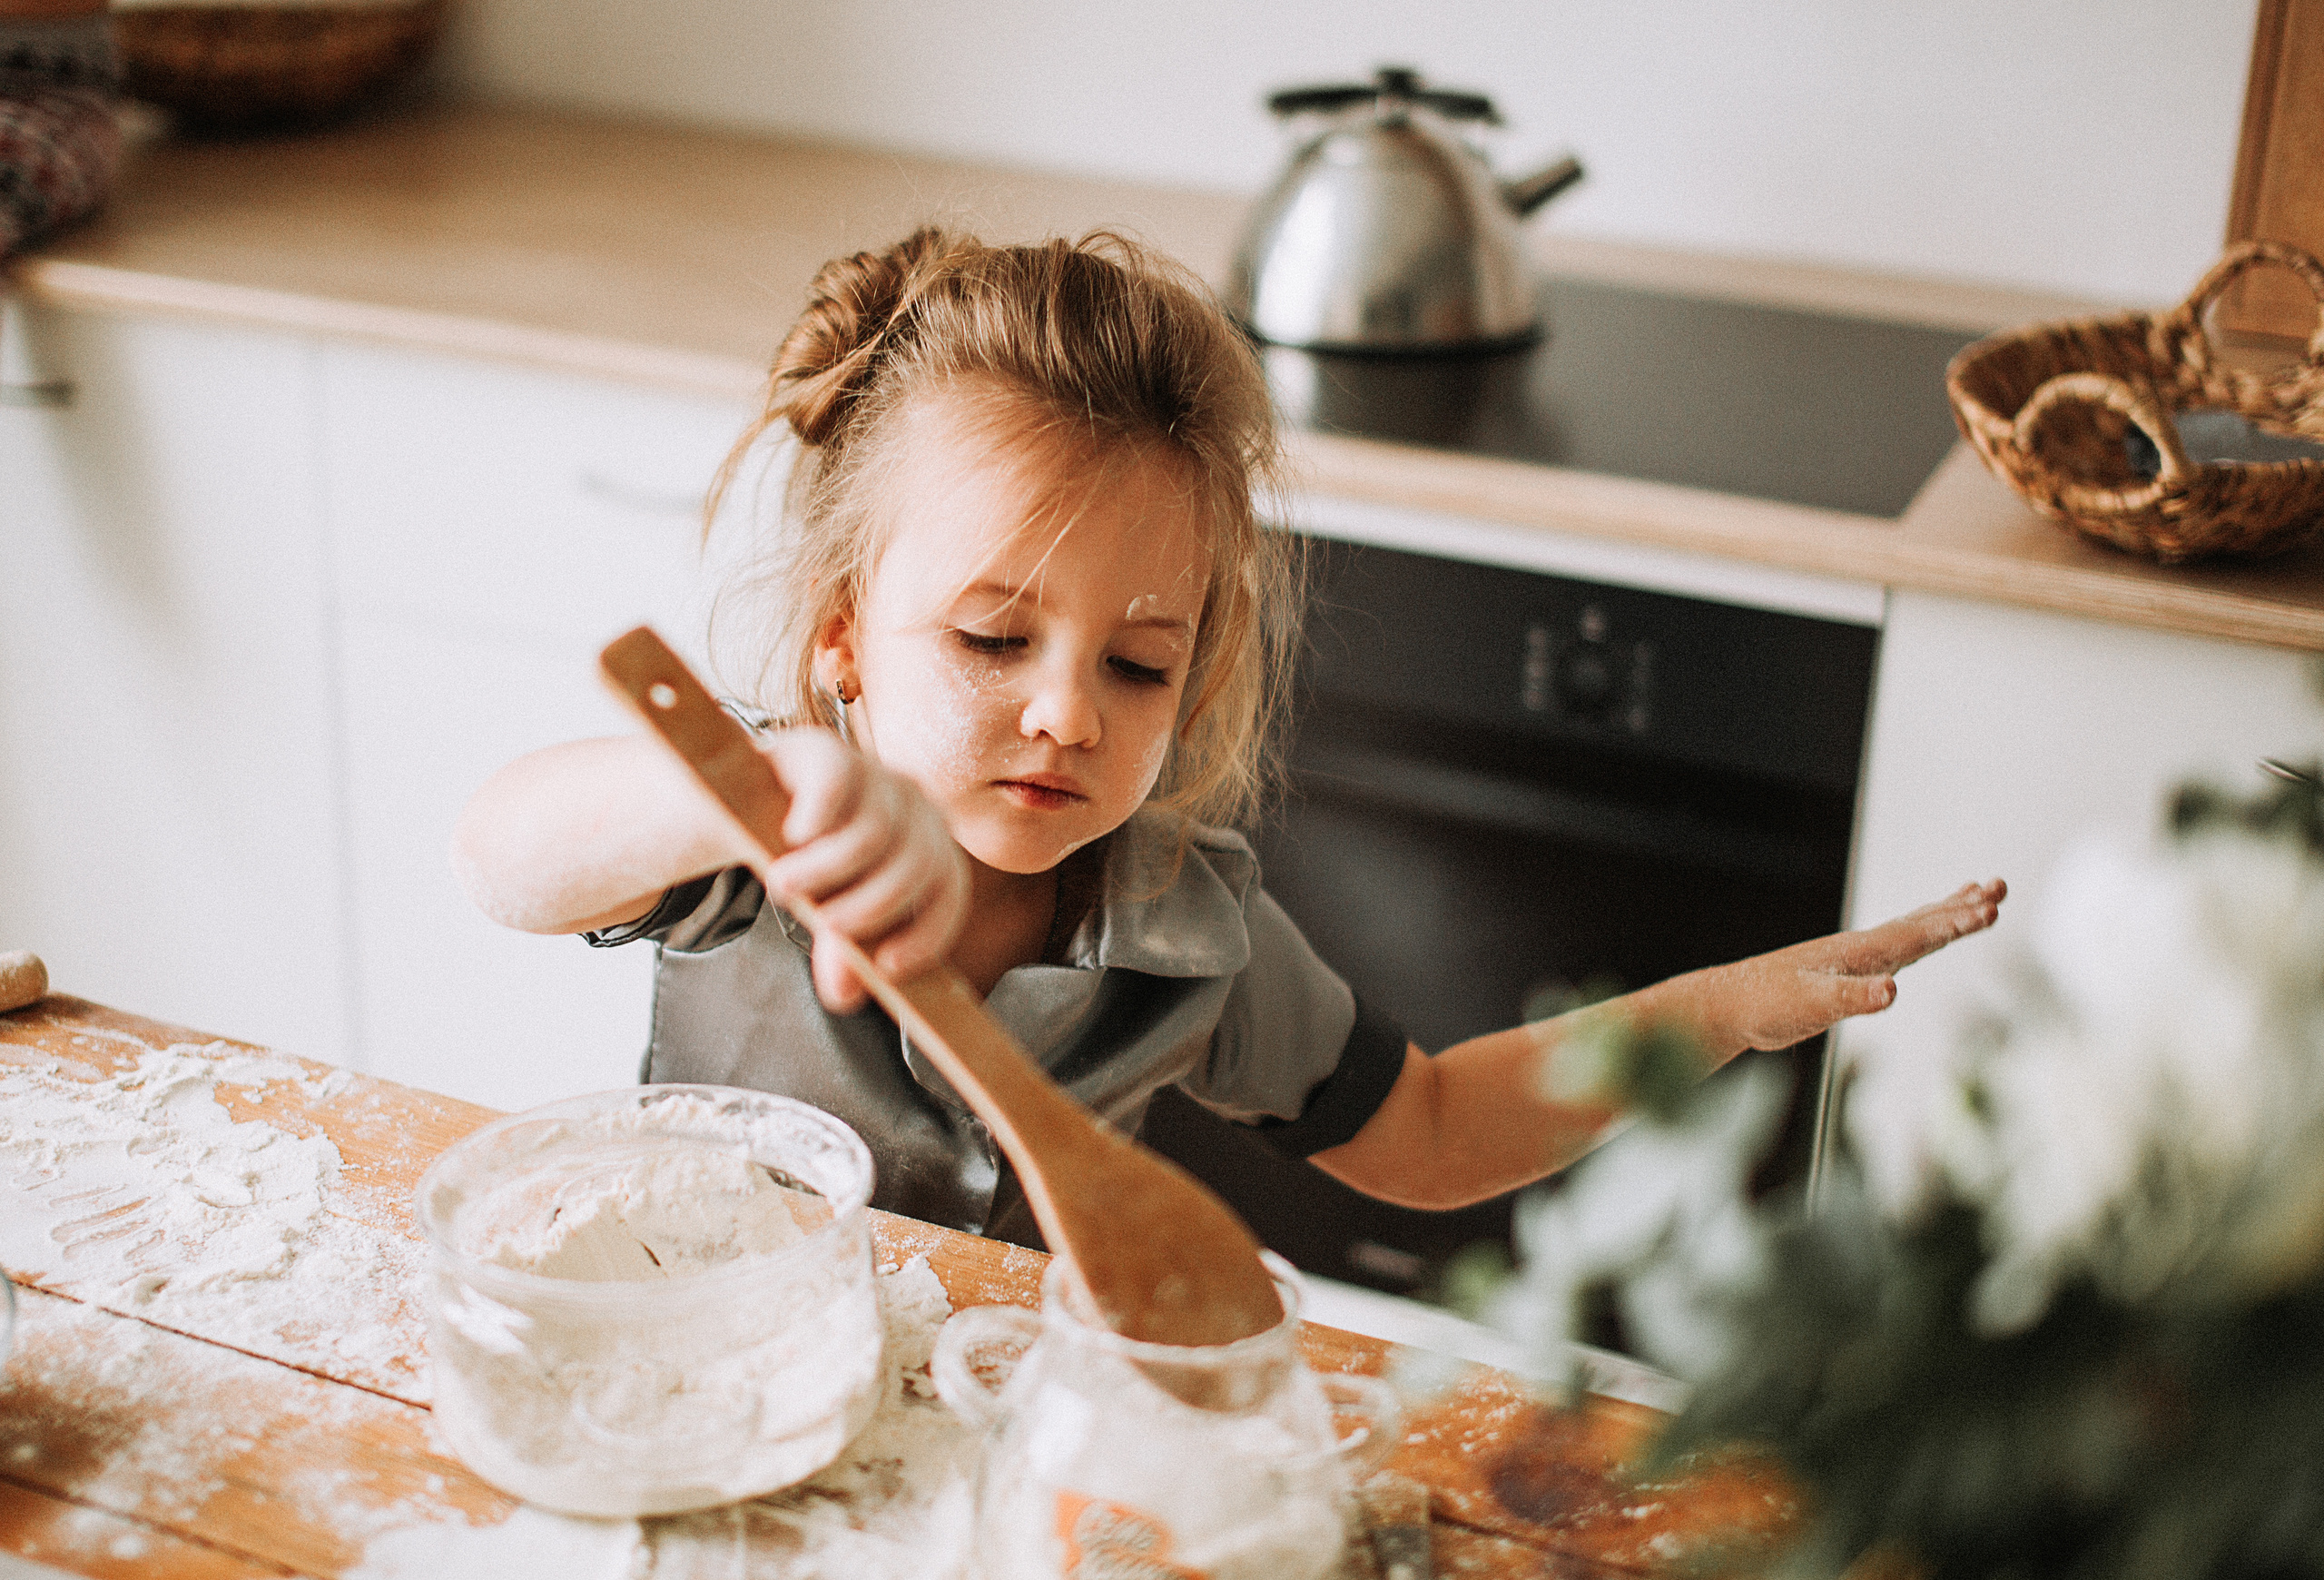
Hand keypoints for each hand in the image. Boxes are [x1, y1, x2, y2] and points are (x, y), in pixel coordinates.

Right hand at [752, 728, 969, 1013]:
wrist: (736, 803)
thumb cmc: (799, 860)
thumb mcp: (824, 909)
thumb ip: (841, 949)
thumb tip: (844, 995)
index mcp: (926, 843)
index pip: (949, 889)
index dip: (927, 932)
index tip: (886, 967)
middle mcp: (911, 804)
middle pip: (917, 863)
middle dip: (868, 908)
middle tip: (821, 924)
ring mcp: (872, 773)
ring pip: (874, 834)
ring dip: (825, 872)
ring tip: (783, 887)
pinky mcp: (826, 750)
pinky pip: (837, 786)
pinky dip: (815, 821)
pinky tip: (791, 837)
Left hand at [1661, 879, 2006, 1054]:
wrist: (1727, 1006)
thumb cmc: (1765, 1005)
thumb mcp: (1813, 1006)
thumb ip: (1853, 999)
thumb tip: (1892, 990)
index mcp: (1860, 953)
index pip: (1918, 933)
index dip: (1956, 923)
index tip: (1992, 909)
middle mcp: (1860, 949)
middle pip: (1921, 921)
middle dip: (1961, 906)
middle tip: (1999, 885)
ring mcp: (1853, 959)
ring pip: (1909, 929)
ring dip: (1944, 914)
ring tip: (1974, 897)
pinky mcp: (1843, 974)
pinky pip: (1892, 950)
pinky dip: (1917, 937)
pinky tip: (1921, 939)